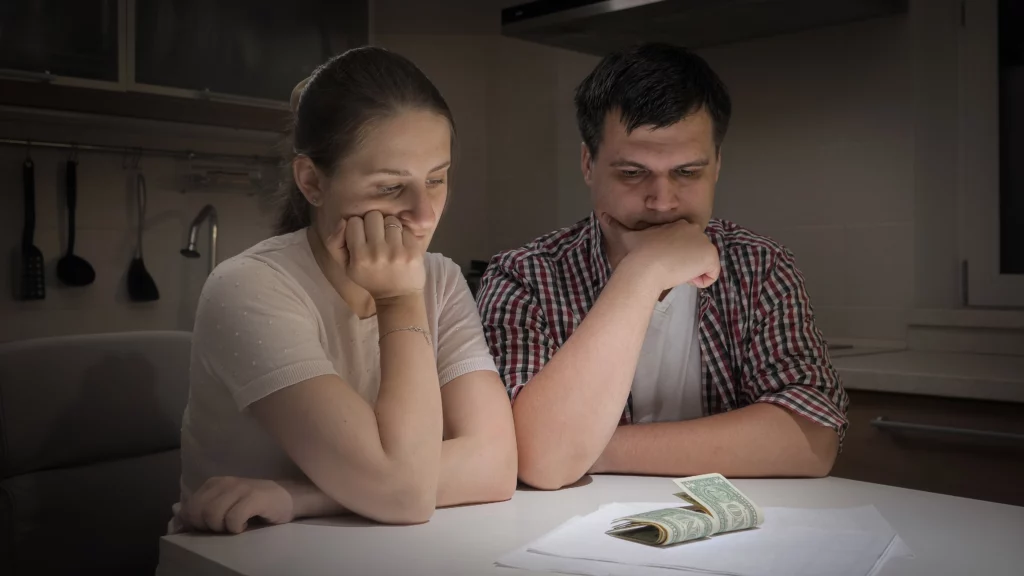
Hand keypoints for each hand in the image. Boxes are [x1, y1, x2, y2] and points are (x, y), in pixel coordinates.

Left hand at [176, 476, 294, 533]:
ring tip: (235, 526)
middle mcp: (224, 483)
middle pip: (198, 513)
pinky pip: (233, 519)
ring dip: (223, 528)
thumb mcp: (225, 505)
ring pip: (213, 516)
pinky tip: (245, 525)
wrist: (289, 497)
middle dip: (208, 527)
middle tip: (224, 528)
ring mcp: (239, 488)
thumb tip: (175, 517)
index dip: (195, 524)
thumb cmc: (255, 505)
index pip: (188, 508)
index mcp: (213, 484)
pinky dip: (237, 527)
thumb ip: (202, 509)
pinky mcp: (254, 497)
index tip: (210, 528)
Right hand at [325, 211, 426, 299]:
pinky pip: (406, 229)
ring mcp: (397, 252)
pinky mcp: (413, 251)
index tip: (363, 236)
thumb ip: (335, 243)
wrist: (398, 298)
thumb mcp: (346, 266)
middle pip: (373, 216)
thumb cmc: (369, 279)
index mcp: (358, 257)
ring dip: (390, 227)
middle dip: (375, 223)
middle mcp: (377, 253)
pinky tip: (402, 246)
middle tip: (378, 236)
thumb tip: (343, 221)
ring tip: (390, 241)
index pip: (354, 222)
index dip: (358, 226)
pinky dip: (404, 235)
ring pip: (391, 220)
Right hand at [602, 214, 719, 290]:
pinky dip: (701, 281)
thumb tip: (601, 214)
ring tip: (674, 273)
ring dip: (691, 273)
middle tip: (667, 269)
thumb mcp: (627, 237)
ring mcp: (704, 241)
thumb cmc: (636, 254)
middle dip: (684, 265)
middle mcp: (694, 229)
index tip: (662, 262)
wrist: (646, 266)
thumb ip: (616, 225)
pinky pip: (712, 274)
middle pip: (695, 254)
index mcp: (678, 224)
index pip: (685, 246)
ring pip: (703, 264)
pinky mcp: (710, 255)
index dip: (675, 257)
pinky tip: (685, 278)